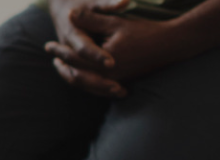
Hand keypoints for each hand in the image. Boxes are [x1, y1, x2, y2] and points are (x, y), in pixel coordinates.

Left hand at [44, 0, 184, 96]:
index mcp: (104, 62)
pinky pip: (97, 86)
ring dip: (72, 75)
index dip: (59, 51)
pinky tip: (82, 73)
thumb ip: (92, 19)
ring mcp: (115, 82)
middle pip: (77, 74)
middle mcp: (108, 76)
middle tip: (51, 57)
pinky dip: (85, 81)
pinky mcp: (122, 82)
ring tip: (61, 66)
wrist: (171, 45)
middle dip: (62, 65)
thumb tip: (70, 13)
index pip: (74, 58)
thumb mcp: (116, 22)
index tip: (48, 45)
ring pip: (86, 84)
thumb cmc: (144, 32)